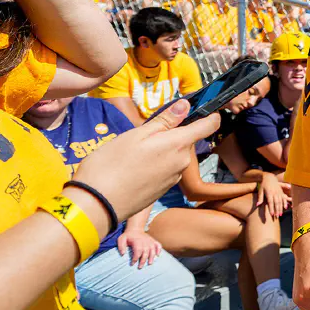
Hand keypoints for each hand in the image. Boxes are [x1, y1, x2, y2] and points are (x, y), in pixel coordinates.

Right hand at [72, 99, 219, 222]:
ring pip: (174, 155)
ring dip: (161, 150)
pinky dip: (155, 164)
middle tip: (145, 133)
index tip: (210, 109)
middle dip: (171, 134)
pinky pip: (166, 169)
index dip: (211, 115)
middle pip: (186, 140)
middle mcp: (182, 162)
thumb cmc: (112, 164)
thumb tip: (185, 105)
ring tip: (133, 153)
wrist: (97, 204)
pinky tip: (134, 167)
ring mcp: (174, 178)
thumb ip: (165, 120)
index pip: (208, 126)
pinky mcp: (163, 190)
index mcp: (178, 145)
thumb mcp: (136, 134)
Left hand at [117, 229, 161, 268]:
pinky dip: (159, 250)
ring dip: (152, 257)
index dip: (135, 258)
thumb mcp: (121, 239)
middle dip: (143, 260)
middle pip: (146, 252)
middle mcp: (145, 241)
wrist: (135, 229)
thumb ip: (121, 246)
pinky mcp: (153, 241)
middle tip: (140, 267)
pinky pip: (158, 245)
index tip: (132, 264)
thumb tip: (123, 254)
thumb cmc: (128, 236)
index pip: (138, 250)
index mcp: (137, 241)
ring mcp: (150, 241)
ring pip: (152, 250)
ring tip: (149, 263)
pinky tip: (157, 255)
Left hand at [256, 172, 291, 217]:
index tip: (272, 214)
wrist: (269, 177)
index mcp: (269, 193)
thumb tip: (258, 205)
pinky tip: (285, 208)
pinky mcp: (281, 192)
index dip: (271, 208)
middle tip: (277, 217)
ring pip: (280, 201)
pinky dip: (285, 203)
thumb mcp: (260, 190)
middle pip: (276, 203)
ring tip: (280, 214)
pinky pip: (284, 198)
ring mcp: (279, 192)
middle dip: (277, 210)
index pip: (270, 202)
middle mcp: (275, 193)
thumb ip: (260, 198)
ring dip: (281, 208)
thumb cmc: (263, 184)